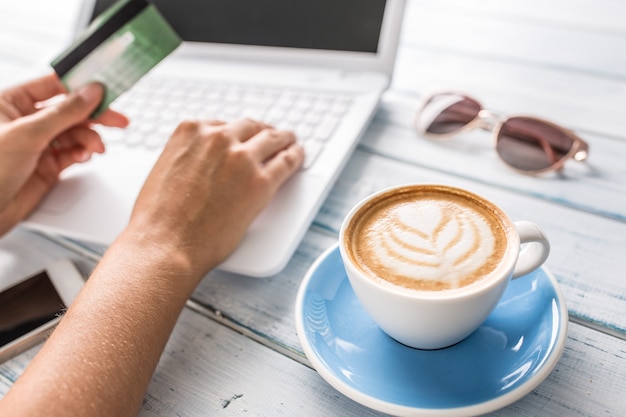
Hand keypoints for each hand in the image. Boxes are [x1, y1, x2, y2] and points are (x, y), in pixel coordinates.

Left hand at [0, 73, 127, 235]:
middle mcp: (25, 120)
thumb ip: (64, 113)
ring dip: (89, 139)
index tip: (105, 89)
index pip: (53, 85)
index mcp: (10, 102)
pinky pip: (73, 153)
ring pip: (75, 133)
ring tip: (96, 147)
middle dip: (94, 115)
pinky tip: (85, 155)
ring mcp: (37, 143)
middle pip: (70, 110)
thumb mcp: (27, 134)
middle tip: (118, 120)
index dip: (80, 87)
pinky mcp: (47, 165)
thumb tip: (91, 93)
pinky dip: (83, 153)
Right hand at [123, 118, 304, 277]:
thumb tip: (203, 163)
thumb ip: (188, 157)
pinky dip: (295, 157)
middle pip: (250, 127)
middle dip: (262, 131)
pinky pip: (286, 162)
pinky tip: (298, 156)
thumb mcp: (166, 169)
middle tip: (272, 136)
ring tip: (291, 141)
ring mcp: (242, 159)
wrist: (164, 243)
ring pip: (272, 139)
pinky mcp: (260, 183)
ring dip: (284, 139)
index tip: (245, 136)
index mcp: (191, 131)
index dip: (239, 132)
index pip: (224, 125)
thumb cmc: (159, 218)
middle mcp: (218, 138)